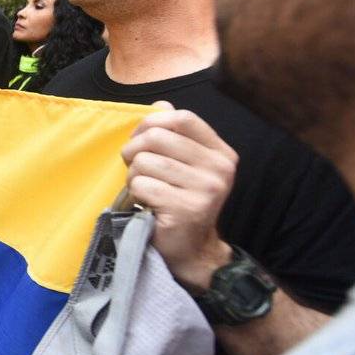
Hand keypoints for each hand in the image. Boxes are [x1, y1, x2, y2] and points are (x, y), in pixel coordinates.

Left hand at [121, 102, 237, 291]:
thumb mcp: (184, 166)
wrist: (192, 249)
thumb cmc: (180, 201)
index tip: (140, 136)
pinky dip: (135, 194)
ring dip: (134, 176)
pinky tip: (146, 204)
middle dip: (134, 150)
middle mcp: (219, 169)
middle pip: (157, 137)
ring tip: (144, 189)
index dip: (153, 121)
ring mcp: (206, 190)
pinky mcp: (187, 209)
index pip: (184, 118)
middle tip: (134, 167)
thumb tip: (161, 104)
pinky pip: (142, 186)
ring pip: (145, 162)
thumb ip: (174, 135)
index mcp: (221, 153)